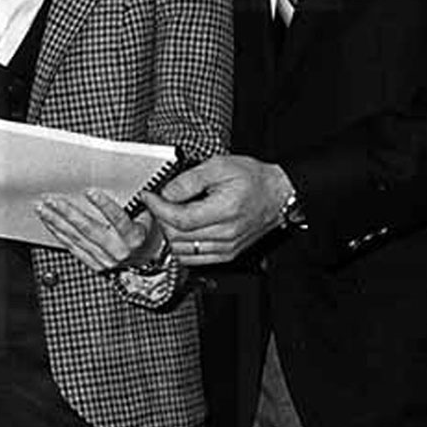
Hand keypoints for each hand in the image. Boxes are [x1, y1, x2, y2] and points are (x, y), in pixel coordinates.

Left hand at [34, 189, 163, 272]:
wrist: (146, 260)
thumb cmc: (146, 234)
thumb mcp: (150, 217)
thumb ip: (142, 202)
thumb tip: (139, 185)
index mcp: (134, 237)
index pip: (118, 220)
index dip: (104, 205)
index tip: (90, 192)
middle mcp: (119, 250)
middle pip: (90, 229)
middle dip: (69, 213)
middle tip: (53, 200)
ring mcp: (105, 259)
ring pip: (77, 238)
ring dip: (57, 222)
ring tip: (44, 208)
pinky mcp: (95, 264)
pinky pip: (73, 248)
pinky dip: (59, 234)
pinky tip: (50, 223)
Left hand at [139, 155, 291, 265]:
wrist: (277, 194)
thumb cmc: (253, 179)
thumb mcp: (220, 166)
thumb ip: (190, 180)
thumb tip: (167, 192)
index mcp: (225, 210)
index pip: (180, 219)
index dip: (158, 208)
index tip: (149, 196)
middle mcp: (226, 234)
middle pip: (178, 236)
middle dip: (161, 219)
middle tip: (158, 202)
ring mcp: (227, 247)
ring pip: (183, 251)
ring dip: (169, 234)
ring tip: (169, 215)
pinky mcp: (227, 254)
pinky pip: (194, 259)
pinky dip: (180, 247)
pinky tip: (180, 231)